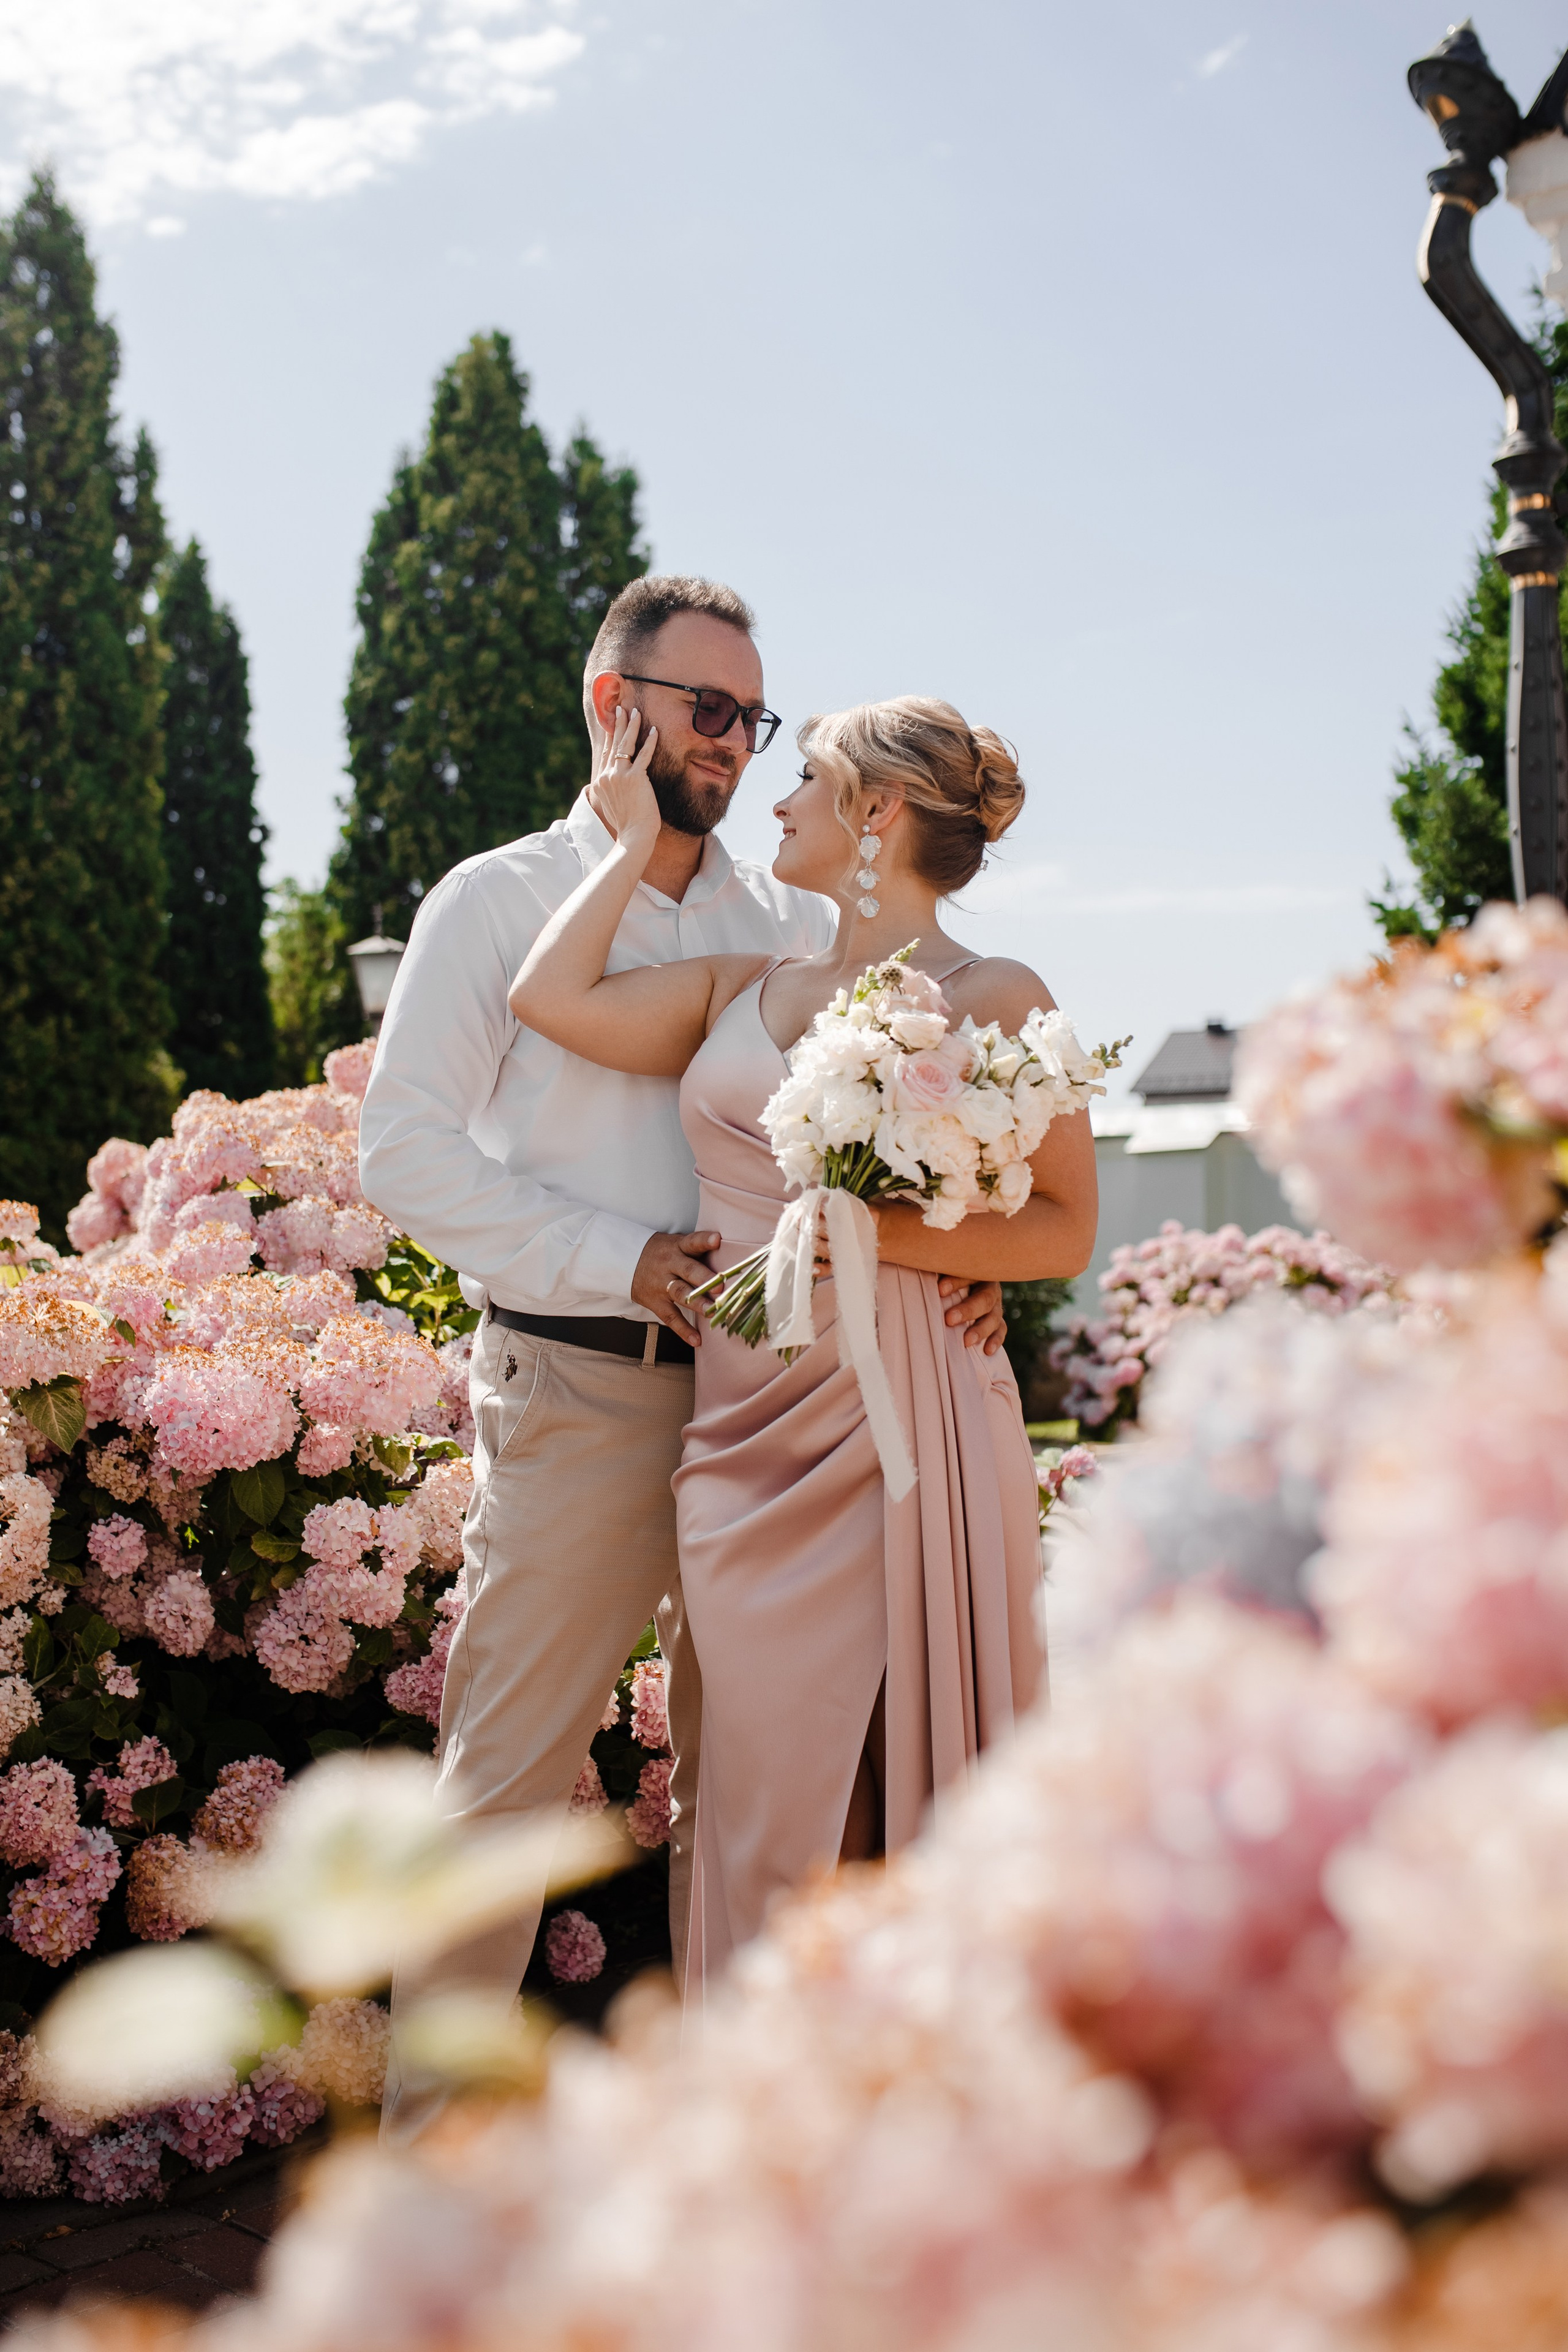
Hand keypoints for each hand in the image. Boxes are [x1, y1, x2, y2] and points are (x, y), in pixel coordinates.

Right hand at [587, 704, 660, 854]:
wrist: (633, 835)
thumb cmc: (627, 825)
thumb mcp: (612, 805)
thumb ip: (611, 791)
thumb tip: (614, 786)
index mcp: (600, 781)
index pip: (606, 753)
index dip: (610, 736)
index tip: (613, 723)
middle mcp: (606, 776)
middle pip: (614, 744)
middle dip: (619, 724)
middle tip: (622, 708)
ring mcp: (619, 776)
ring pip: (626, 745)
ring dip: (632, 726)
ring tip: (636, 712)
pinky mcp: (635, 779)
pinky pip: (644, 755)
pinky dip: (650, 741)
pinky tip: (655, 730)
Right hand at [631, 1228, 720, 1345]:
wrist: (625, 1261)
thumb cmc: (662, 1253)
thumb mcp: (676, 1244)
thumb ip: (698, 1250)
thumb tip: (731, 1255)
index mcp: (678, 1247)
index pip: (692, 1242)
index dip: (704, 1240)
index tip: (717, 1239)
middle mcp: (670, 1264)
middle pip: (688, 1270)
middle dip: (705, 1278)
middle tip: (721, 1287)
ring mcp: (661, 1284)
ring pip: (680, 1293)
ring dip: (697, 1304)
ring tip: (713, 1312)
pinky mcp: (655, 1302)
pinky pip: (670, 1317)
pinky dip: (683, 1329)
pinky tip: (696, 1340)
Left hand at [938, 1275, 1006, 1354]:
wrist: (964, 1289)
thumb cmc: (946, 1279)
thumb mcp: (944, 1273)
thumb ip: (938, 1274)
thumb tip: (926, 1277)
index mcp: (977, 1272)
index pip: (969, 1275)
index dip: (955, 1282)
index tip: (940, 1290)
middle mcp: (989, 1288)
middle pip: (984, 1299)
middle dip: (967, 1310)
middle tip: (949, 1319)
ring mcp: (995, 1306)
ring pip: (993, 1318)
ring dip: (980, 1330)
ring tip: (966, 1341)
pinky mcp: (997, 1321)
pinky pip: (1000, 1330)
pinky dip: (995, 1340)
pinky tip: (987, 1351)